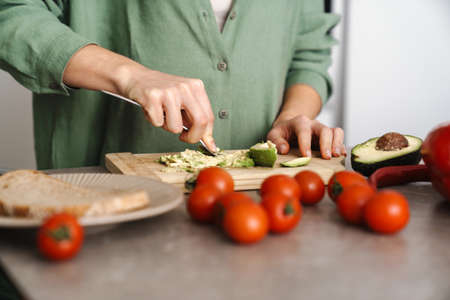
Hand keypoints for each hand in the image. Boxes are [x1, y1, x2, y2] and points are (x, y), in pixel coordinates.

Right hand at [63, 45, 215, 150]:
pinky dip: (153, 121)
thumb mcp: (183, 100)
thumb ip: (195, 118)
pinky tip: (151, 109)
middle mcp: (185, 87)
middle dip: (192, 137)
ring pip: (176, 127)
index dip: (207, 134)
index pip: (209, 117)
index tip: (206, 144)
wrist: (137, 77)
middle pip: (200, 122)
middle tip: (183, 137)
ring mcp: (169, 92)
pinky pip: (158, 123)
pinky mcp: (153, 97)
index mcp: (196, 87)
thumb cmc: (161, 92)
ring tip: (161, 114)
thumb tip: (209, 142)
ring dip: (167, 127)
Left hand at [267, 115, 345, 158]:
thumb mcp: (274, 135)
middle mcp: (313, 124)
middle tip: (326, 157)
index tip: (307, 156)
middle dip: (326, 144)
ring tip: (336, 156)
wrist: (290, 127)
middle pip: (324, 130)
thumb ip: (276, 141)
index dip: (306, 143)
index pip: (304, 131)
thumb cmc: (282, 133)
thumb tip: (283, 150)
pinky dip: (341, 146)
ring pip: (335, 131)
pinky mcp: (329, 137)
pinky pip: (339, 137)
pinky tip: (341, 155)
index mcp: (299, 122)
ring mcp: (323, 130)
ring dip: (337, 144)